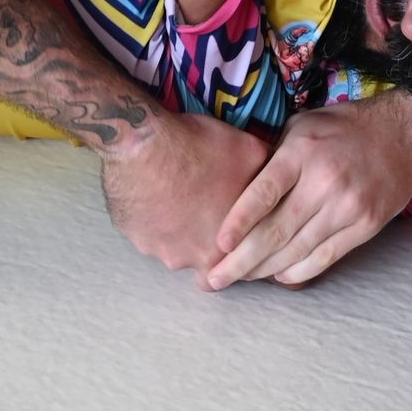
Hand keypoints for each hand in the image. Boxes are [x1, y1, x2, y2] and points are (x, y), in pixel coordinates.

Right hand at [101, 111, 269, 274]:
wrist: (141, 144)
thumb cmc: (198, 149)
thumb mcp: (248, 151)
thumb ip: (267, 175)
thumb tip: (278, 178)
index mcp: (223, 247)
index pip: (236, 266)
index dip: (239, 247)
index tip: (236, 230)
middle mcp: (190, 258)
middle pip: (202, 263)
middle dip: (206, 243)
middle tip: (207, 212)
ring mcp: (157, 249)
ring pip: (173, 247)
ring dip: (178, 229)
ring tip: (180, 196)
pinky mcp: (134, 235)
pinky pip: (148, 232)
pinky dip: (154, 217)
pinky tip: (158, 192)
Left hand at [204, 97, 411, 290]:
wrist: (405, 135)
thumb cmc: (344, 127)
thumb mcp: (302, 126)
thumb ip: (274, 158)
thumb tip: (238, 190)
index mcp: (303, 152)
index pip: (264, 193)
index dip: (239, 221)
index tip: (218, 243)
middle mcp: (324, 182)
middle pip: (276, 230)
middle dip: (242, 260)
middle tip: (215, 278)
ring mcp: (347, 207)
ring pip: (298, 250)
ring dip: (265, 270)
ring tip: (240, 281)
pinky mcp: (365, 227)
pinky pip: (326, 257)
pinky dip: (299, 271)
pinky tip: (278, 278)